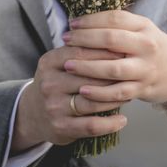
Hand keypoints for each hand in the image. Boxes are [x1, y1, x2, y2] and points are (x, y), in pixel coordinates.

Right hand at [11, 46, 127, 151]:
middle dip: (114, 75)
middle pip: (89, 77)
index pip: (81, 52)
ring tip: (130, 94)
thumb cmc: (56, 82)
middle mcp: (49, 84)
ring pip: (92, 101)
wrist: (33, 113)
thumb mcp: (59, 62)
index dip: (105, 51)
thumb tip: (114, 39)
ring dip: (115, 98)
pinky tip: (122, 120)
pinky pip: (91, 126)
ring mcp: (54, 107)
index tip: (125, 50)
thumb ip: (80, 50)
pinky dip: (110, 124)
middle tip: (133, 72)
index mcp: (49, 62)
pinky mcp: (61, 127)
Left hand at [61, 10, 166, 111]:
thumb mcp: (142, 30)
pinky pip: (119, 92)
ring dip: (87, 67)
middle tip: (65, 40)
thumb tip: (82, 21)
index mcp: (144, 26)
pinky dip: (100, 93)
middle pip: (111, 40)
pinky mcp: (144, 89)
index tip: (72, 23)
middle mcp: (146, 46)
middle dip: (84, 40)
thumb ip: (118, 25)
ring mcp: (146, 68)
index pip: (114, 18)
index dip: (91, 20)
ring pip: (113, 68)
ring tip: (68, 65)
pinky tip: (83, 90)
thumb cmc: (152, 48)